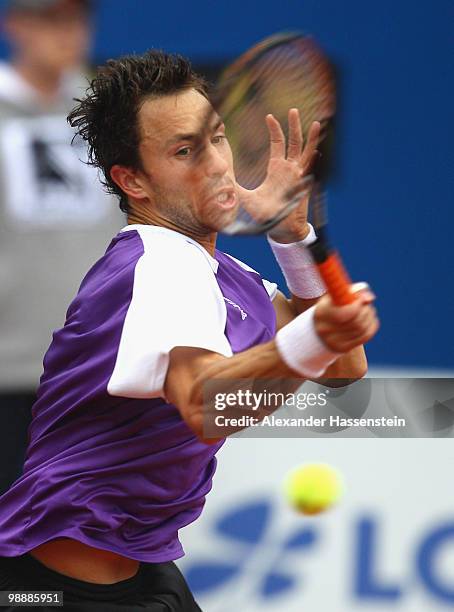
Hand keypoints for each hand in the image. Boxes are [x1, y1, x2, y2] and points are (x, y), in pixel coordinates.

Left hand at [236, 110, 319, 239]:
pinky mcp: (303, 186)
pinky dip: (314, 160)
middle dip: (294, 126)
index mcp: (276, 169)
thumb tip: (218, 181)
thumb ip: (234, 187)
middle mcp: (289, 170)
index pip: (278, 144)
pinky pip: (310, 171)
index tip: (269, 116)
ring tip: (315, 124)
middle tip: (293, 110)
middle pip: (294, 143)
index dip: (275, 130)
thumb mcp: (246, 197)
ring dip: (311, 139)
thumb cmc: (264, 214)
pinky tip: (318, 150)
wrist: (278, 229)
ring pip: (306, 153)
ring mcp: (298, 177)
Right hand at [314, 285, 378, 352]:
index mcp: (321, 313)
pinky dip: (372, 326)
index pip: (344, 313)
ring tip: (368, 310)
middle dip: (366, 310)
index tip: (361, 298)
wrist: (321, 328)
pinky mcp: (342, 348)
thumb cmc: (331, 306)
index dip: (357, 305)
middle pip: (355, 322)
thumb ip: (352, 292)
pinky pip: (365, 336)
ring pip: (362, 329)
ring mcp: (333, 342)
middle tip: (366, 303)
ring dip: (370, 316)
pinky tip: (370, 320)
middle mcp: (325, 330)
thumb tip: (370, 298)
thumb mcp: (337, 296)